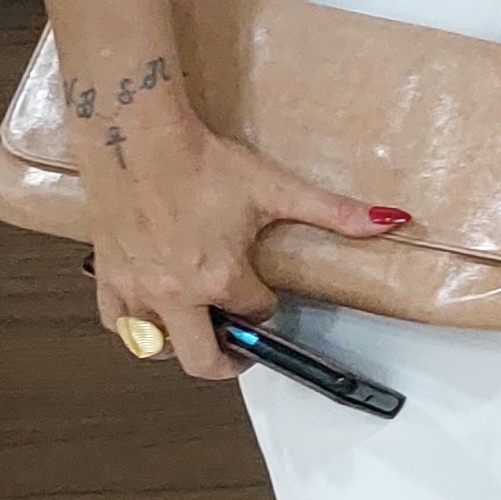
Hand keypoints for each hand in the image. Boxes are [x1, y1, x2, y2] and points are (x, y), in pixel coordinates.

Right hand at [89, 115, 404, 383]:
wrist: (136, 138)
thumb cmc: (204, 163)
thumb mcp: (276, 188)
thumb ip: (335, 213)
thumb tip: (393, 220)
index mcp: (218, 278)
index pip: (254, 314)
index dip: (266, 307)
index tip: (267, 299)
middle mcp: (174, 295)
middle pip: (201, 361)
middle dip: (228, 361)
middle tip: (240, 349)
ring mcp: (136, 290)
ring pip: (155, 349)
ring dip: (181, 346)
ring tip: (200, 325)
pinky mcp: (107, 277)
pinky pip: (117, 325)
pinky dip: (137, 330)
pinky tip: (154, 313)